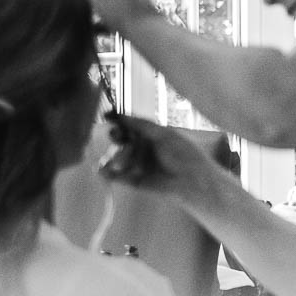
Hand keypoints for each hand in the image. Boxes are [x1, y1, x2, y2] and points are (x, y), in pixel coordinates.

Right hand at [98, 113, 221, 202]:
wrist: (192, 181)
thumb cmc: (183, 153)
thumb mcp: (164, 134)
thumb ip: (141, 124)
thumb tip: (119, 114)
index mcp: (149, 134)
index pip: (129, 124)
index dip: (118, 120)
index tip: (107, 116)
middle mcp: (141, 147)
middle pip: (121, 139)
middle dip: (117, 137)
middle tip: (118, 136)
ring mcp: (136, 164)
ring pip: (118, 156)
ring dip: (116, 157)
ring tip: (119, 162)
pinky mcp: (133, 180)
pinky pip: (116, 175)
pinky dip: (108, 173)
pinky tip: (102, 171)